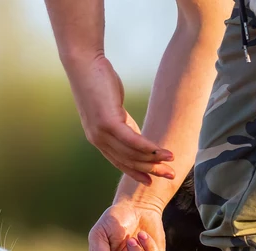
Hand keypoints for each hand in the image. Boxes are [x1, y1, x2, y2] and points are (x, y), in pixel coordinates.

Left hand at [67, 55, 175, 184]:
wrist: (84, 65)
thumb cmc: (99, 83)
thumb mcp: (113, 110)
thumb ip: (124, 126)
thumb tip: (139, 139)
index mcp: (98, 139)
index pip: (119, 162)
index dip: (136, 173)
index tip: (152, 180)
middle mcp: (98, 140)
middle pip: (128, 162)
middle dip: (150, 170)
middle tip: (169, 175)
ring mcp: (101, 133)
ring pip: (131, 154)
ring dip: (153, 160)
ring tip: (171, 162)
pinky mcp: (108, 123)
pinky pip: (132, 141)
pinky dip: (148, 148)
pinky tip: (161, 152)